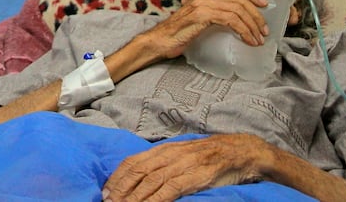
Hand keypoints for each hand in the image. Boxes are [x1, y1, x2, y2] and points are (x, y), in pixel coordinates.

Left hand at [102, 134, 266, 201]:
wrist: (239, 151)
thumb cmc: (209, 157)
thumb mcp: (182, 155)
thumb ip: (163, 163)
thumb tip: (141, 177)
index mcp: (165, 149)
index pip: (133, 162)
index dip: (117, 177)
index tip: (106, 192)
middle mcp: (171, 154)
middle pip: (138, 172)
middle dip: (121, 189)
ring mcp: (183, 164)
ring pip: (150, 181)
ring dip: (134, 197)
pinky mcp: (196, 176)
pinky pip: (170, 189)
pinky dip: (155, 200)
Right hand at [141, 0, 269, 59]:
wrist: (159, 42)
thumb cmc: (178, 35)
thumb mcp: (198, 23)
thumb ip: (213, 18)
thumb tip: (234, 24)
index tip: (265, 4)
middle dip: (256, 14)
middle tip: (264, 30)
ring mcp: (202, 6)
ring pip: (237, 9)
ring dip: (252, 25)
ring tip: (258, 39)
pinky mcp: (201, 17)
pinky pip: (230, 19)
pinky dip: (243, 30)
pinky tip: (247, 40)